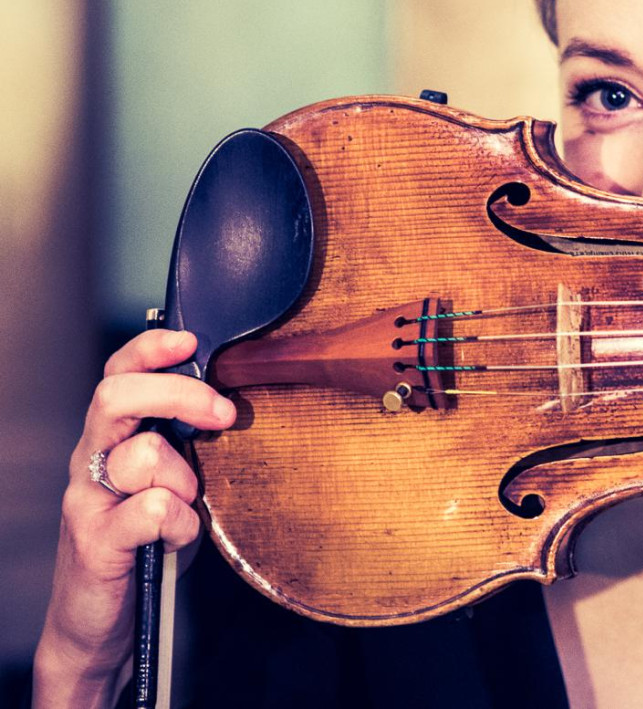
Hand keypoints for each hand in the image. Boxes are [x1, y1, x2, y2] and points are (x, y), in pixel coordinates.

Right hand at [33, 330, 234, 706]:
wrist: (99, 627)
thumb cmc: (145, 547)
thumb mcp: (172, 484)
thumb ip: (186, 445)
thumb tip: (229, 402)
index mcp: (111, 440)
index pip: (117, 375)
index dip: (149, 349)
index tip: (190, 340)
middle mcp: (91, 461)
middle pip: (116, 396)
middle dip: (179, 393)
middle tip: (223, 413)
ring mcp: (88, 500)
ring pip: (143, 455)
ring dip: (184, 479)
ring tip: (187, 506)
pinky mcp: (95, 541)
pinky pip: (153, 510)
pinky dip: (181, 525)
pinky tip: (178, 539)